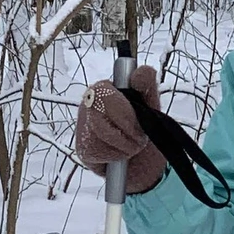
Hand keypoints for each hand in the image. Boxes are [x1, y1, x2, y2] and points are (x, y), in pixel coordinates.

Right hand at [74, 66, 166, 194]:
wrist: (147, 161)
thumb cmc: (145, 128)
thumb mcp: (151, 103)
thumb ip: (148, 83)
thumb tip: (140, 73)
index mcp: (103, 89)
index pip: (103, 92)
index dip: (123, 110)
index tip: (139, 118)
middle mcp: (88, 105)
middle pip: (99, 113)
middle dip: (126, 128)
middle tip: (139, 136)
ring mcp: (83, 128)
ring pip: (99, 134)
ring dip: (124, 144)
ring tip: (132, 146)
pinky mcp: (83, 150)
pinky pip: (96, 151)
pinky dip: (115, 156)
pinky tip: (120, 155)